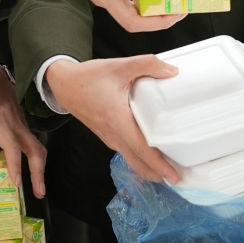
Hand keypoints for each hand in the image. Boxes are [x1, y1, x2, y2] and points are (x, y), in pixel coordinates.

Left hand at [0, 66, 46, 197]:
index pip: (11, 145)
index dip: (15, 163)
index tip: (17, 182)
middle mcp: (15, 126)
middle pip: (34, 149)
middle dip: (38, 172)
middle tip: (38, 192)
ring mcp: (22, 126)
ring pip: (38, 148)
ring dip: (40, 168)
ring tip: (38, 188)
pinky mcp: (24, 127)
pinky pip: (33, 145)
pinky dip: (35, 160)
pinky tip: (31, 173)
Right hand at [46, 55, 179, 182]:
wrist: (64, 85)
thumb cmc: (88, 77)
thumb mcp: (119, 65)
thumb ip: (147, 64)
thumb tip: (172, 71)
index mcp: (117, 119)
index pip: (141, 148)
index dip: (158, 164)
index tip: (173, 176)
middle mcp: (113, 134)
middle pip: (137, 162)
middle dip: (158, 174)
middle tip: (179, 178)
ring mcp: (109, 138)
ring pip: (131, 159)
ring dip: (149, 168)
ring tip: (170, 169)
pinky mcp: (108, 136)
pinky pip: (126, 152)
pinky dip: (140, 159)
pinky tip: (151, 154)